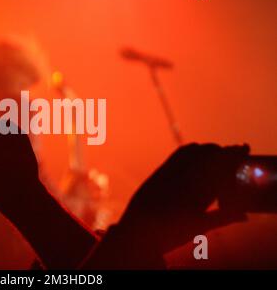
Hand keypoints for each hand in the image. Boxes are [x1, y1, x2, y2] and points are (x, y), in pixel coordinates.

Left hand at [119, 143, 248, 253]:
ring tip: (216, 154)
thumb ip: (224, 218)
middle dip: (224, 153)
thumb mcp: (199, 227)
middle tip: (233, 155)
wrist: (138, 231)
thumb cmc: (171, 233)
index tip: (242, 153)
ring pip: (196, 151)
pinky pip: (180, 153)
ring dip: (209, 150)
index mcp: (199, 194)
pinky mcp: (160, 171)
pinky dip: (193, 150)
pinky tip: (197, 151)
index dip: (234, 158)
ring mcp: (172, 173)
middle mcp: (186, 180)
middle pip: (211, 155)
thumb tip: (245, 216)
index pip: (223, 167)